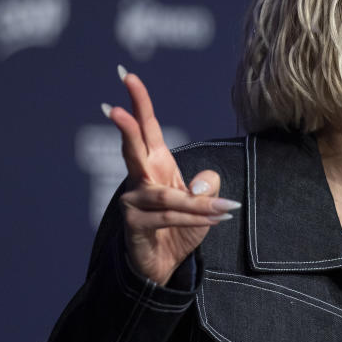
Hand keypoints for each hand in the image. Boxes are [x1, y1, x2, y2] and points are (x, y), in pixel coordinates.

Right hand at [103, 66, 237, 284]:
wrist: (164, 265)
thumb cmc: (180, 228)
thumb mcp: (205, 204)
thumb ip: (207, 187)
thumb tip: (201, 182)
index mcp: (156, 165)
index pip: (148, 129)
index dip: (140, 103)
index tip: (128, 77)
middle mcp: (140, 178)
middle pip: (133, 147)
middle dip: (126, 126)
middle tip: (114, 108)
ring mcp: (133, 200)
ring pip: (168, 195)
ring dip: (200, 205)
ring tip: (227, 211)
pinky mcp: (135, 223)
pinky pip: (169, 215)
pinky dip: (195, 217)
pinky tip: (216, 220)